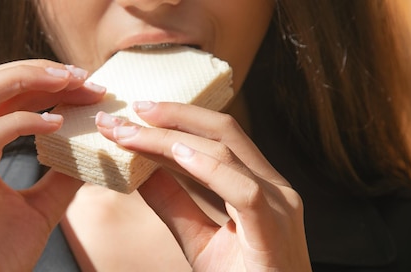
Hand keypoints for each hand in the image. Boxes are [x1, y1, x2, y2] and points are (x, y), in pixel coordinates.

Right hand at [0, 60, 104, 270]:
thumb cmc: (0, 254)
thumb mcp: (42, 207)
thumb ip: (62, 177)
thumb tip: (92, 150)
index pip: (1, 96)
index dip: (41, 82)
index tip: (85, 84)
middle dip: (34, 71)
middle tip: (81, 76)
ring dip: (24, 81)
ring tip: (68, 84)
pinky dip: (21, 123)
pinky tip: (56, 125)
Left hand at [95, 102, 310, 270]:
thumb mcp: (197, 237)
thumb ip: (172, 203)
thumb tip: (139, 170)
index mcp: (259, 183)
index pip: (216, 137)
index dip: (174, 121)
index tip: (133, 116)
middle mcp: (273, 186)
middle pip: (223, 131)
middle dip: (173, 115)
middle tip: (131, 109)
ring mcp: (279, 205)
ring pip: (226, 152)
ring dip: (171, 138)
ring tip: (132, 133)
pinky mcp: (274, 230)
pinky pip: (243, 190)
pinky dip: (208, 168)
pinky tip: (175, 154)